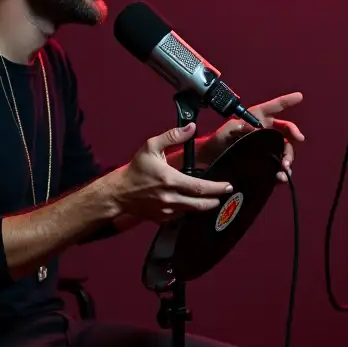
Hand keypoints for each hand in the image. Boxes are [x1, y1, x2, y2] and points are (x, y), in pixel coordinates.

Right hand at [115, 124, 233, 222]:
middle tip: (224, 194)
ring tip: (213, 199)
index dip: (217, 188)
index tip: (228, 186)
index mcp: (170, 180)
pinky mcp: (162, 218)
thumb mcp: (151, 147)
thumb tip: (191, 128)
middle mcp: (170, 197)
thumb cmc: (135, 170)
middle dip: (216, 200)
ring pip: (193, 211)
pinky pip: (181, 216)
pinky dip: (189, 210)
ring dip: (205, 206)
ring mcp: (167, 210)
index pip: (200, 188)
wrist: (119, 192)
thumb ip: (173, 136)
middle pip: (201, 204)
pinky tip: (193, 204)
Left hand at [205, 91, 304, 182]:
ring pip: (285, 150)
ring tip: (283, 169)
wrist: (210, 161)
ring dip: (288, 159)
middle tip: (288, 153)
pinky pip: (278, 166)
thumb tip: (255, 128)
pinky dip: (282, 172)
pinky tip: (280, 177)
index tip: (299, 97)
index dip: (287, 101)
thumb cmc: (217, 141)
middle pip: (287, 132)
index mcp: (258, 118)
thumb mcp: (226, 130)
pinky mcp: (265, 163)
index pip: (275, 107)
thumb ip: (239, 126)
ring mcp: (267, 147)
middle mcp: (265, 132)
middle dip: (293, 141)